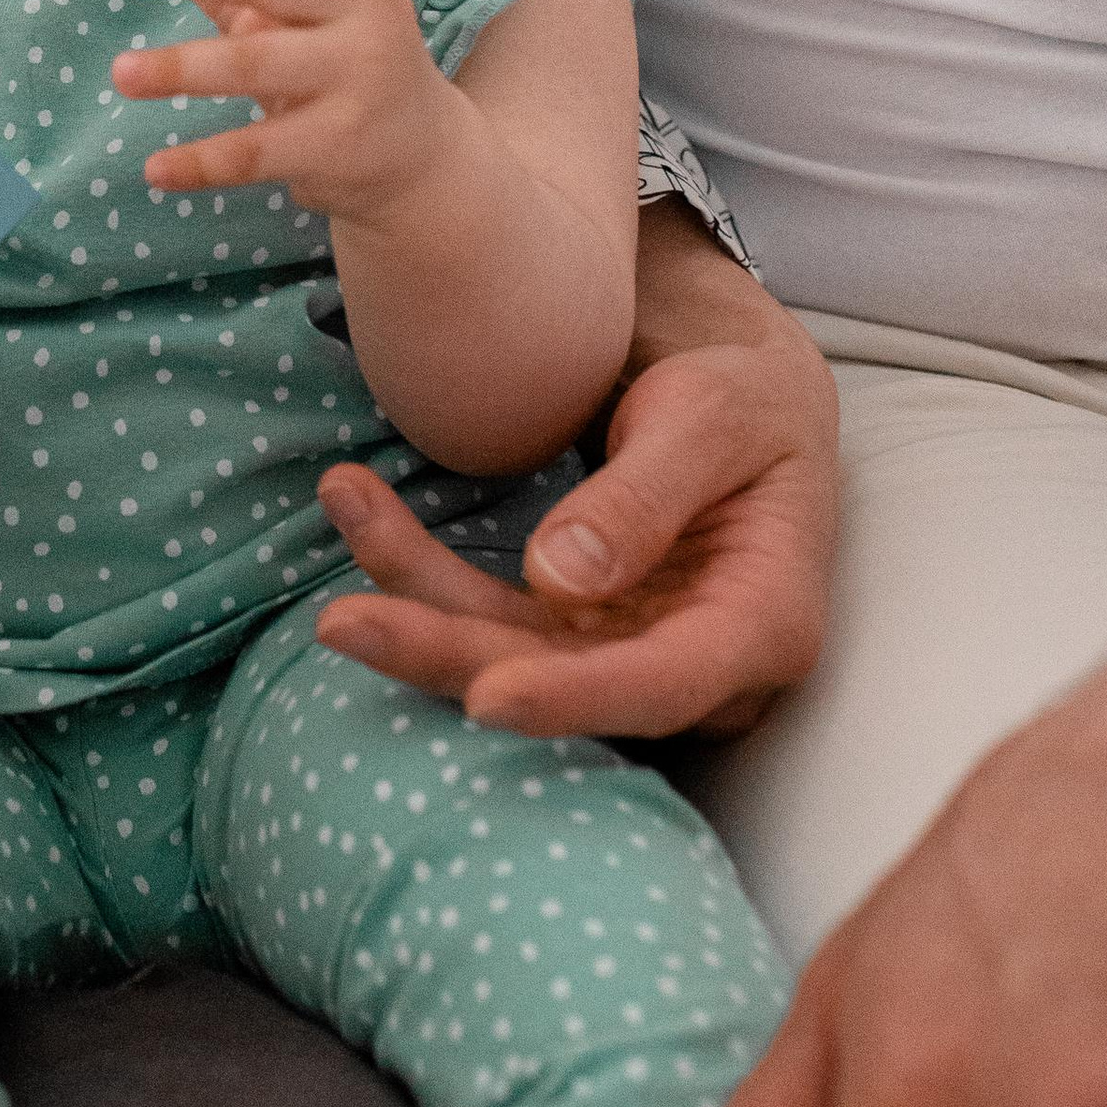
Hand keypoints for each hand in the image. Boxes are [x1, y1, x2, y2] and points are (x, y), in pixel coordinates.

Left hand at [113, 0, 449, 222]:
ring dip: (184, 71)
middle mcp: (363, 15)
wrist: (414, 158)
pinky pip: (258, 151)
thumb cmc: (336, 60)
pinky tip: (156, 170)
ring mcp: (357, 80)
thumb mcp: (287, 9)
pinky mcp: (340, 144)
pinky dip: (203, 162)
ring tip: (123, 74)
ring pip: (256, 68)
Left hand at [314, 210, 837, 739]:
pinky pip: (486, 615)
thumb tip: (558, 579)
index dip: (576, 699)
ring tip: (343, 504)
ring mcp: (624, 656)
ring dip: (412, 599)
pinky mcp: (572, 636)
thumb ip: (644, 497)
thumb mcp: (716, 420)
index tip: (487, 697)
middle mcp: (694, 667)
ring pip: (505, 653)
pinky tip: (358, 504)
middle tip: (344, 622)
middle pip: (560, 681)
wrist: (746, 411)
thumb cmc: (749, 407)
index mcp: (763, 626)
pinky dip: (418, 569)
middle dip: (447, 655)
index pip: (665, 683)